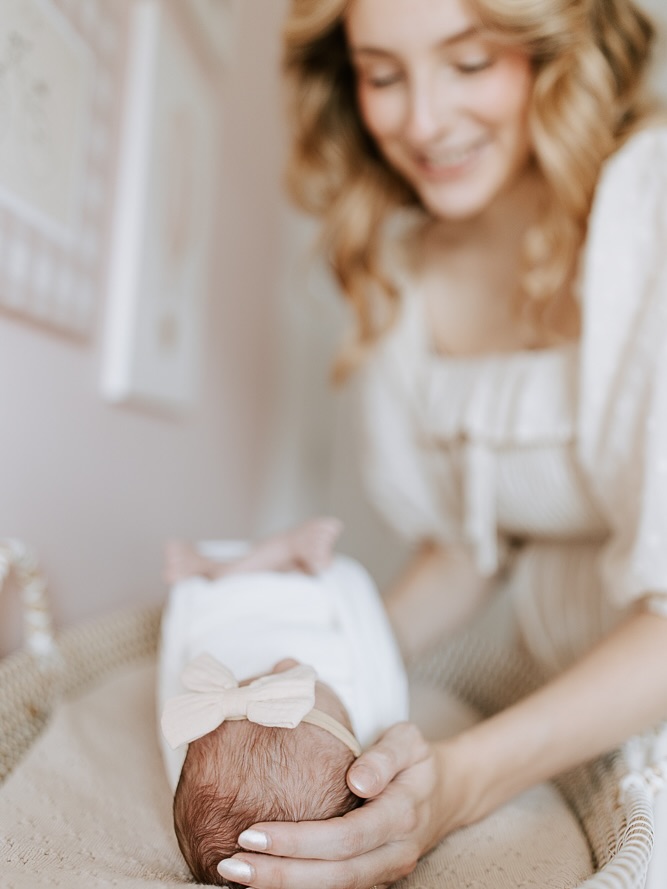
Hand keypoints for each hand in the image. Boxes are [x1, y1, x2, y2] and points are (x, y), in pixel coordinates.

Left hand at [216, 722, 448, 888]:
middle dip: (281, 874)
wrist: (447, 792)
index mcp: (402, 815)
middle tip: (231, 863)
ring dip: (285, 886)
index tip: (253, 832)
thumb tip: (358, 780)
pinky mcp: (374, 879)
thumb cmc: (416, 760)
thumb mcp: (409, 741)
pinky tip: (263, 880)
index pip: (346, 837)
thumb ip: (385, 756)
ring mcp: (386, 872)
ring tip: (235, 874)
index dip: (299, 841)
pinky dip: (300, 888)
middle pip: (336, 875)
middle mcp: (395, 852)